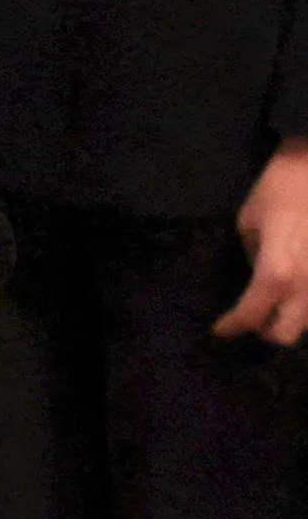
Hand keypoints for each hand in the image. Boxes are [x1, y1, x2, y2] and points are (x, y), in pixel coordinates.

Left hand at [213, 138, 307, 345]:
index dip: (230, 326)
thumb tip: (256, 273)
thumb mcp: (250, 222)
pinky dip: (307, 298)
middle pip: (286, 334)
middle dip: (267, 329)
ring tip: (280, 300)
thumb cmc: (283, 184)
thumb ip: (252, 258)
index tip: (220, 328)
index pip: (249, 317)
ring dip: (291, 315)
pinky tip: (300, 283)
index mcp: (276, 275)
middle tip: (256, 314)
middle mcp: (306, 286)